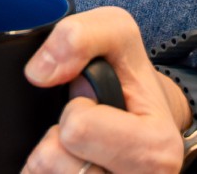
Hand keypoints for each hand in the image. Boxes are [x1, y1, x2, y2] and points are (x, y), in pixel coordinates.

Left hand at [20, 7, 191, 173]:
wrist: (146, 123)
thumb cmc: (128, 81)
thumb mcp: (117, 36)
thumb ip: (80, 36)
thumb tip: (39, 72)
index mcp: (156, 150)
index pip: (76, 128)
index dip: (75, 109)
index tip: (97, 108)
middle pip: (51, 161)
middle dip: (58, 137)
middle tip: (86, 130)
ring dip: (50, 158)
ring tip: (77, 147)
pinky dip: (43, 173)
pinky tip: (67, 164)